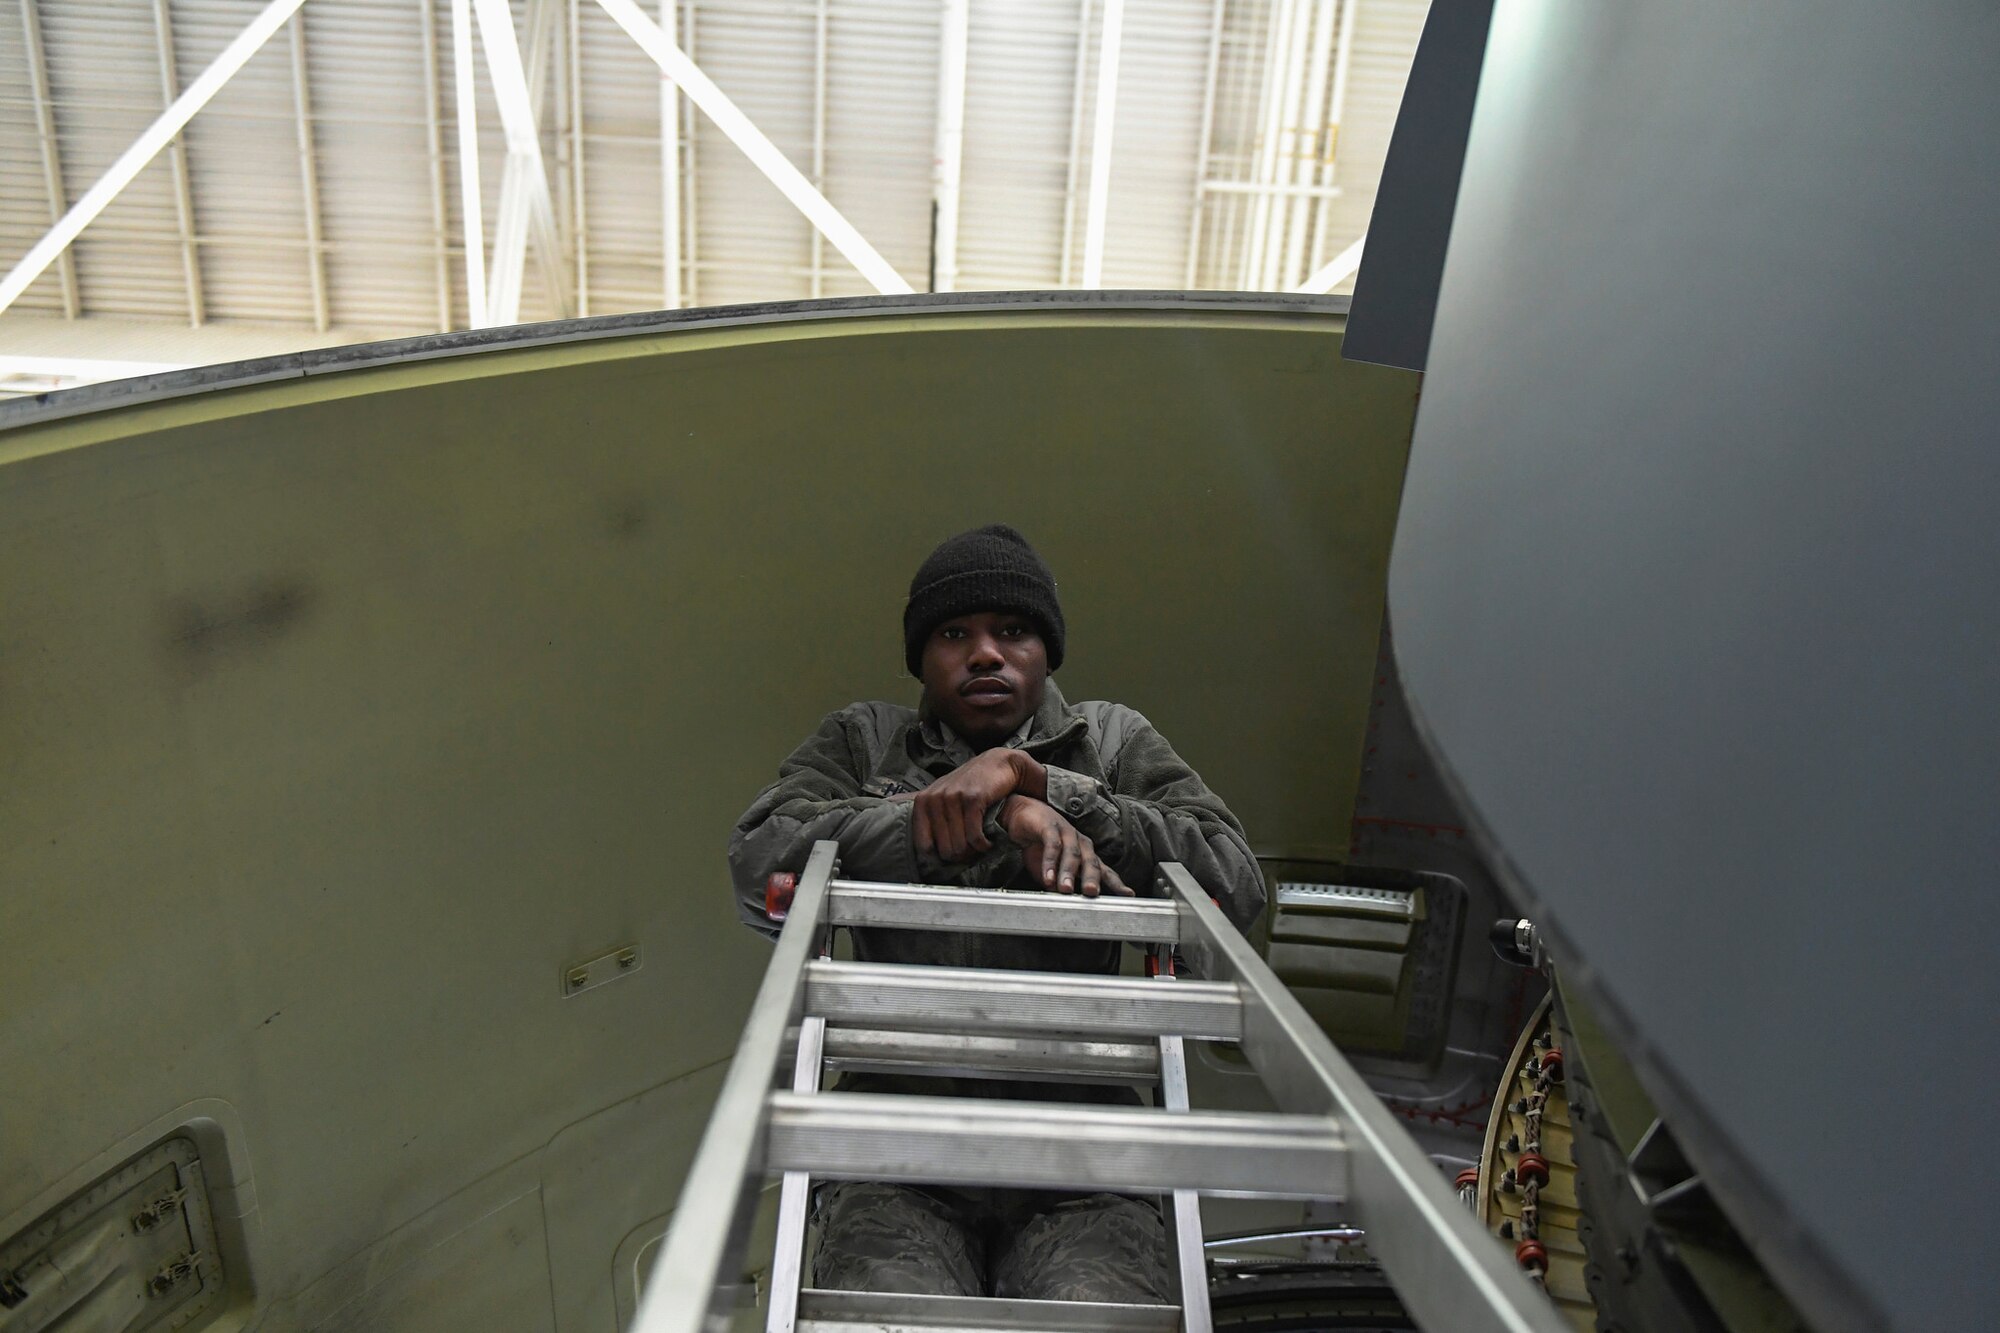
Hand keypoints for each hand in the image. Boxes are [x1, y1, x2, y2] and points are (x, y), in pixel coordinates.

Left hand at [913, 750, 1043, 862]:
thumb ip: (931, 817)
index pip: (923, 846)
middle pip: (944, 849)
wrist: (999, 764)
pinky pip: (975, 836)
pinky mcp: (972, 799)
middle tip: (972, 852)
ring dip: (974, 852)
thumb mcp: (944, 797)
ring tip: (981, 846)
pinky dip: (984, 845)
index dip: (940, 856)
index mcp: (923, 801)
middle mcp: (935, 798)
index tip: (954, 854)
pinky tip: (988, 842)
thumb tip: (924, 848)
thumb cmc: (971, 785)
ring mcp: (953, 797)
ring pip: (960, 845)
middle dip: (961, 856)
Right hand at [996, 796, 1132, 897]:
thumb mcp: (1053, 871)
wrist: (1022, 816)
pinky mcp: (1050, 827)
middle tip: (1092, 893)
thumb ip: (1060, 885)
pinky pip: (1052, 845)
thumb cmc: (1040, 845)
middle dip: (1093, 878)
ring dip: (1068, 873)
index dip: (1116, 883)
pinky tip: (1048, 876)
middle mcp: (1081, 844)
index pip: (1104, 871)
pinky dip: (1050, 862)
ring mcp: (1067, 833)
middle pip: (1091, 862)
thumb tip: (1065, 904)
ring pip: (1072, 854)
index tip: (1128, 895)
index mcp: (1085, 855)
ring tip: (1064, 889)